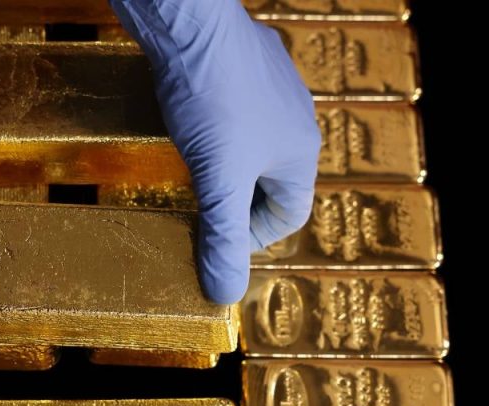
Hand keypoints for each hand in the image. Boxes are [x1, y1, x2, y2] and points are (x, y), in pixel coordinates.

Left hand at [110, 0, 319, 303]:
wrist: (192, 25)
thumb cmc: (211, 99)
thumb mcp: (216, 179)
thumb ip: (221, 237)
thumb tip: (225, 295)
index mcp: (300, 152)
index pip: (288, 215)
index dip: (252, 238)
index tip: (214, 242)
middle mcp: (295, 120)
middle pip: (271, 182)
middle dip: (236, 204)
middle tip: (200, 215)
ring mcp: (272, 89)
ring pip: (252, 147)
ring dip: (225, 168)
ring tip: (191, 177)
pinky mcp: (245, 67)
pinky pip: (237, 114)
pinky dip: (215, 132)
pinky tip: (188, 129)